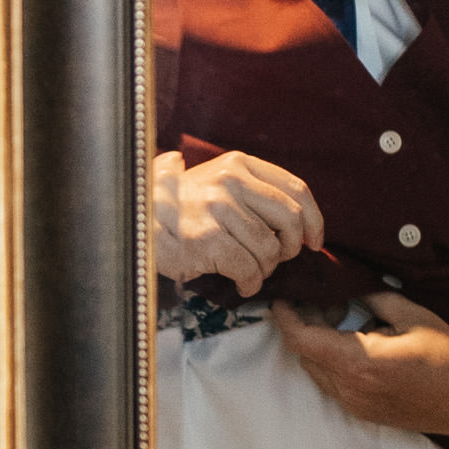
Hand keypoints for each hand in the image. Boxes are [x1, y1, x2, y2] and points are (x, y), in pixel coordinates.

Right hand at [154, 148, 323, 291]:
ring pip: (269, 249)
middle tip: (279, 260)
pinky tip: (242, 284)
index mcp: (238, 164)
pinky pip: (248, 269)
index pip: (295, 189)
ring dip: (266, 269)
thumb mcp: (216, 182)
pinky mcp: (206, 239)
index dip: (314, 220)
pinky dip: (251, 283)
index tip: (314, 241)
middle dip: (291, 247)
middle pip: (290, 219)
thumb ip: (254, 193)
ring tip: (252, 273)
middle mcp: (230, 181)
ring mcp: (217, 209)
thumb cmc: (182, 208)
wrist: (135, 219)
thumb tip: (302, 225)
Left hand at [272, 291, 448, 445]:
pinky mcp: (363, 413)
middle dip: (305, 325)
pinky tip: (356, 343)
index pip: (303, 340)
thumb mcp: (411, 315)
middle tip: (323, 300)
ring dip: (319, 345)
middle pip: (305, 355)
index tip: (283, 297)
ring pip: (316, 370)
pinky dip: (332, 361)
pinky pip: (332, 384)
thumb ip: (371, 298)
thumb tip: (346, 285)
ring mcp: (356, 405)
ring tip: (342, 319)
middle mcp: (352, 389)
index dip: (285, 316)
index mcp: (362, 363)